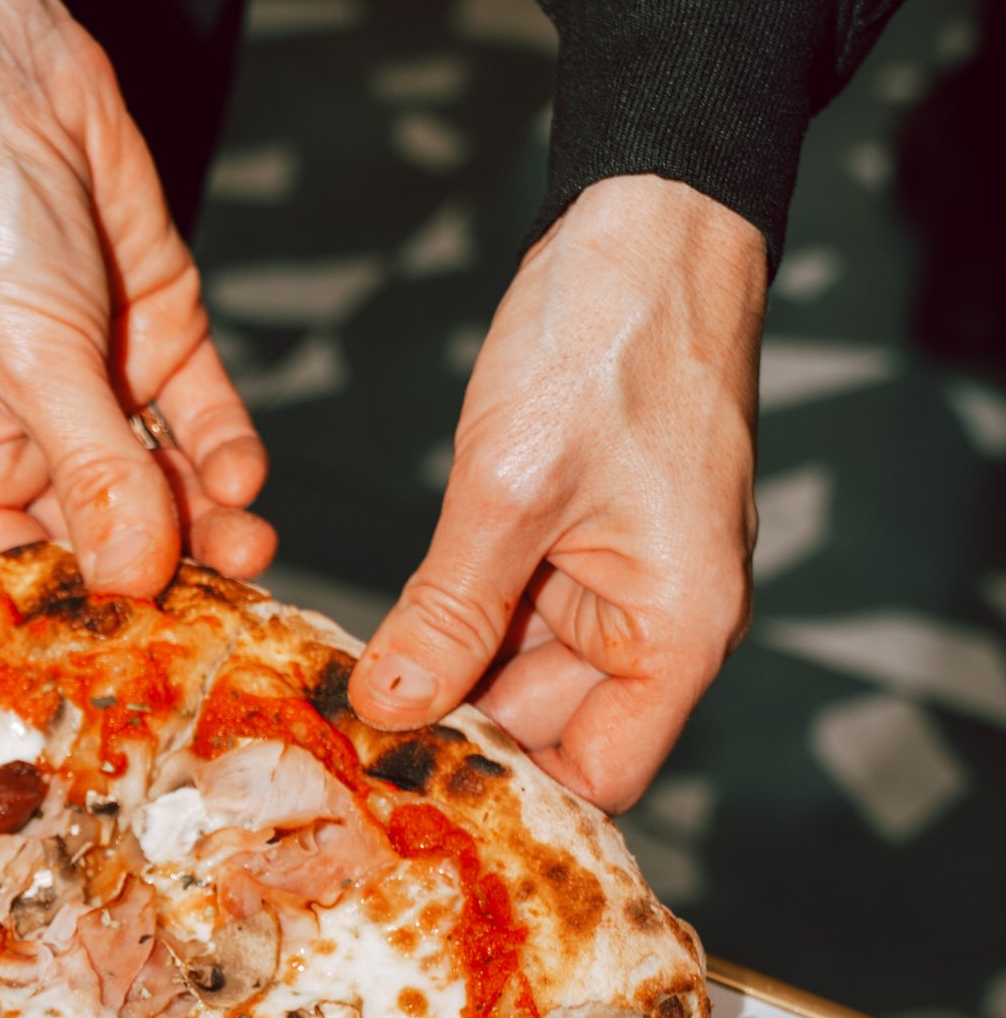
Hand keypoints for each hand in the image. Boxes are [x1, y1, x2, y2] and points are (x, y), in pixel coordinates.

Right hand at [0, 0, 275, 596]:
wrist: (4, 86)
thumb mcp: (29, 362)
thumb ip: (94, 471)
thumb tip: (135, 576)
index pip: (31, 565)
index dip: (89, 604)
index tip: (149, 643)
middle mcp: (33, 438)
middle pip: (112, 531)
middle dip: (171, 564)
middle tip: (227, 597)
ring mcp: (102, 390)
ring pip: (169, 482)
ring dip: (209, 517)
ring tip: (248, 542)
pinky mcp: (160, 340)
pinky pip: (203, 418)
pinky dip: (224, 450)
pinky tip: (241, 476)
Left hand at [347, 175, 767, 808]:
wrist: (647, 223)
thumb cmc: (613, 339)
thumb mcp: (512, 488)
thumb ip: (451, 612)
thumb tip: (392, 710)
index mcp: (680, 629)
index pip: (599, 775)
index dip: (509, 793)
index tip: (405, 794)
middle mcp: (659, 620)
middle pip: (548, 729)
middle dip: (453, 736)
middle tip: (338, 752)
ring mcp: (616, 578)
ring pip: (515, 672)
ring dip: (438, 679)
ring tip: (336, 698)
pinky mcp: (575, 538)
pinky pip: (506, 609)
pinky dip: (445, 623)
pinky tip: (371, 633)